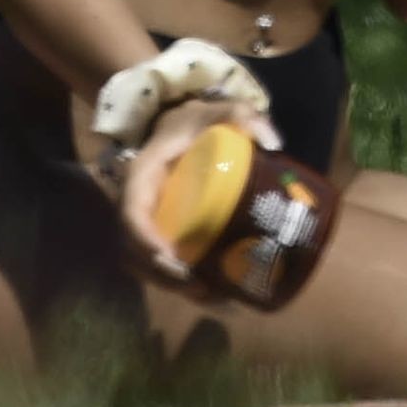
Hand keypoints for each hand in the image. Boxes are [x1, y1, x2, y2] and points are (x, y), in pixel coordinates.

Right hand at [114, 95, 283, 294]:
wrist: (185, 125)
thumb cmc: (199, 121)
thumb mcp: (220, 110)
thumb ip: (244, 115)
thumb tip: (273, 143)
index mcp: (143, 174)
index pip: (132, 212)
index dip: (146, 240)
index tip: (174, 260)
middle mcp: (138, 201)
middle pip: (136, 248)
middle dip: (164, 275)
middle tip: (200, 288)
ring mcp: (147, 219)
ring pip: (145, 262)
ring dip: (172, 285)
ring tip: (210, 295)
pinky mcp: (159, 231)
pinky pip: (159, 262)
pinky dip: (179, 281)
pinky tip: (211, 290)